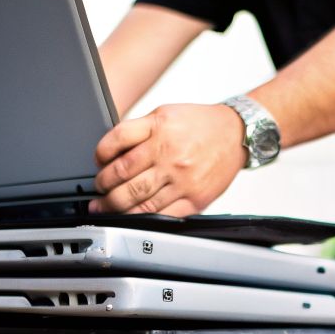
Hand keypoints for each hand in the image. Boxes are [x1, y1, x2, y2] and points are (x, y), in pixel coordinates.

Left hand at [90, 103, 247, 214]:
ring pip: (139, 201)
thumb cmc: (200, 124)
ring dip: (116, 207)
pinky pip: (163, 216)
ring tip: (106, 208)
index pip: (116, 143)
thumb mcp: (164, 113)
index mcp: (159, 130)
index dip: (99, 156)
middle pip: (123, 178)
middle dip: (103, 188)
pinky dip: (143, 219)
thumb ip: (138, 130)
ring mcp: (182, 180)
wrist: (236, 134)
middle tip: (99, 191)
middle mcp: (170, 155)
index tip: (98, 163)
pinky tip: (133, 217)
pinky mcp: (194, 199)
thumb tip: (110, 151)